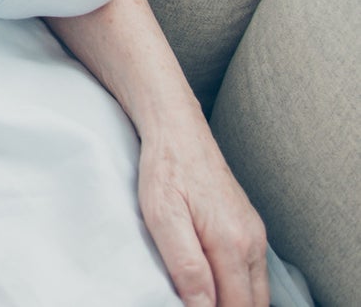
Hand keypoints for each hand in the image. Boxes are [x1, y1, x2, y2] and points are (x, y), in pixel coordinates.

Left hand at [138, 126, 267, 306]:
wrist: (177, 128)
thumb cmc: (165, 168)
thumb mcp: (163, 216)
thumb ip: (186, 265)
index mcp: (232, 243)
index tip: (188, 306)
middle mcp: (252, 241)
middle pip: (252, 304)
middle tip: (193, 302)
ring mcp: (254, 234)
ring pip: (256, 290)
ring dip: (235, 301)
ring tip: (201, 295)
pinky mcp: (249, 226)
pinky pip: (252, 272)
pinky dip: (238, 286)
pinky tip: (213, 282)